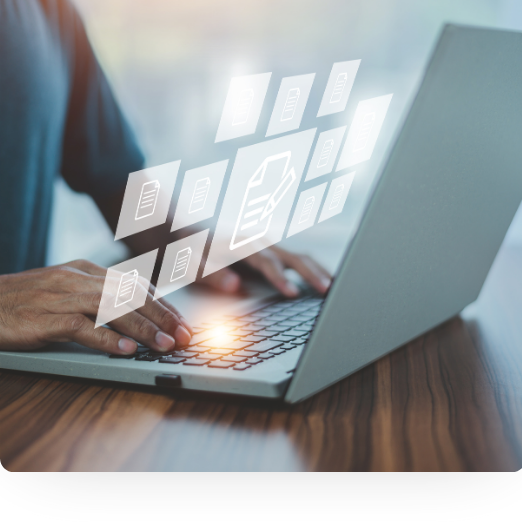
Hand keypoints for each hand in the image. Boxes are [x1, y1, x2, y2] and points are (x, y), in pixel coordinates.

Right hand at [0, 259, 191, 354]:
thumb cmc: (24, 301)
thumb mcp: (65, 290)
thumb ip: (97, 296)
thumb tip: (133, 312)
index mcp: (85, 270)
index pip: (135, 284)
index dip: (162, 304)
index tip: (182, 321)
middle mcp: (78, 278)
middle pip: (130, 294)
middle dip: (163, 315)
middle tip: (185, 335)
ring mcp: (61, 296)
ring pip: (113, 308)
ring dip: (144, 327)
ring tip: (165, 344)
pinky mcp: (45, 317)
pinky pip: (82, 327)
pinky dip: (106, 338)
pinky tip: (126, 349)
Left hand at [200, 247, 331, 296]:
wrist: (186, 228)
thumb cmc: (188, 249)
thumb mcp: (192, 263)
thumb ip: (212, 274)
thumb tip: (234, 286)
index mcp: (241, 243)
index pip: (266, 261)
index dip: (280, 278)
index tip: (292, 294)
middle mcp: (259, 241)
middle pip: (292, 256)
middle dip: (311, 273)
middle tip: (328, 291)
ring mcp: (267, 245)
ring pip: (300, 256)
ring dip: (318, 271)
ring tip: (335, 288)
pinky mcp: (271, 251)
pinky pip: (297, 259)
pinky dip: (313, 269)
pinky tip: (325, 281)